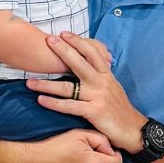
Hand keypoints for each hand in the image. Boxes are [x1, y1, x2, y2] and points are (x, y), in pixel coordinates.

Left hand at [27, 33, 144, 153]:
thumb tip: (92, 63)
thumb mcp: (113, 87)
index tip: (64, 34)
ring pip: (68, 87)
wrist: (133, 129)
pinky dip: (54, 103)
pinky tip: (41, 100)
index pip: (92, 53)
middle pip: (79, 63)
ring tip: (30, 81)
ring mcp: (97, 97)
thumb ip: (101, 75)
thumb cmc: (120, 109)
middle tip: (48, 40)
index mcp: (106, 75)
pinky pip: (69, 106)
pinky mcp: (93, 112)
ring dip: (47, 84)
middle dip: (63, 50)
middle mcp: (101, 83)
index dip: (78, 42)